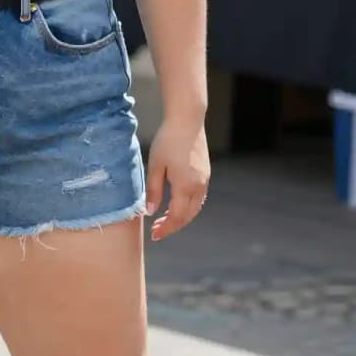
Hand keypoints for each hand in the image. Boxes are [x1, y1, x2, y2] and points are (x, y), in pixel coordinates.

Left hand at [145, 119, 209, 241]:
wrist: (187, 120)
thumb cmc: (168, 140)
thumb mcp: (155, 166)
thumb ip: (153, 190)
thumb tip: (150, 212)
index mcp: (185, 186)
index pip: (176, 217)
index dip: (166, 228)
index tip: (154, 235)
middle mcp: (198, 186)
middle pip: (187, 216)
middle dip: (172, 226)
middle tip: (156, 230)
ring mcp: (204, 180)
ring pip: (195, 208)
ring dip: (181, 217)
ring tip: (164, 220)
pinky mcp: (205, 173)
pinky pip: (198, 198)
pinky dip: (188, 207)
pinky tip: (176, 205)